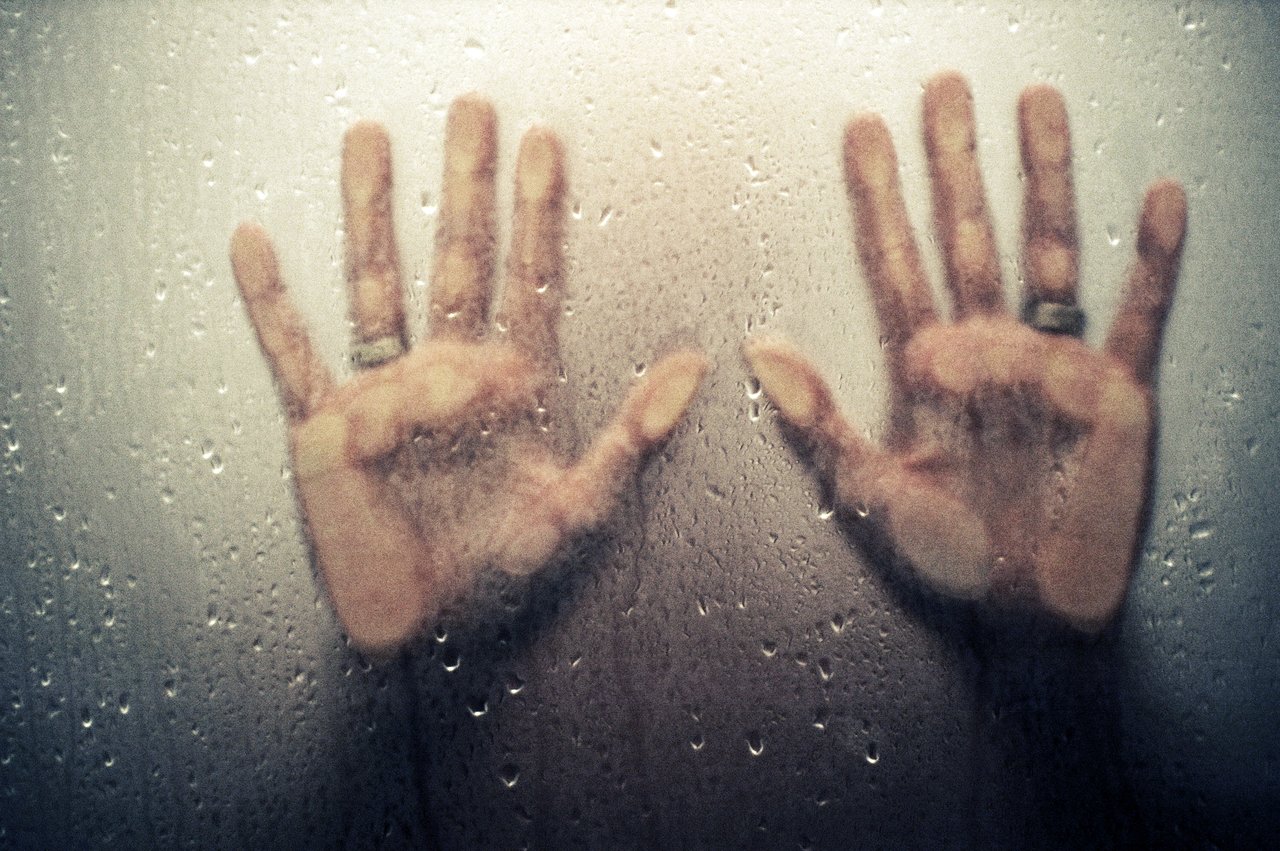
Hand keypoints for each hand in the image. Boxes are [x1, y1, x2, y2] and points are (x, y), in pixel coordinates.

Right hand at [231, 96, 706, 652]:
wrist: (429, 625)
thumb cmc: (500, 569)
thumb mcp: (580, 504)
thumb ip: (633, 436)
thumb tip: (692, 364)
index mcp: (506, 383)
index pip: (525, 280)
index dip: (536, 215)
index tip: (546, 149)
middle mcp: (443, 372)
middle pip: (453, 259)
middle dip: (464, 186)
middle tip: (473, 113)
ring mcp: (382, 392)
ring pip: (376, 283)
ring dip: (372, 212)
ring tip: (369, 142)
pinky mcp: (324, 426)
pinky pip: (293, 356)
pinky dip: (272, 305)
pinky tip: (254, 246)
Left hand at [744, 72, 1185, 631]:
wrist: (1022, 614)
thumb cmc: (947, 557)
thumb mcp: (868, 490)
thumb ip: (818, 419)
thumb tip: (759, 347)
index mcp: (927, 367)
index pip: (897, 263)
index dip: (878, 200)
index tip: (863, 134)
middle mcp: (988, 349)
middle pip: (969, 235)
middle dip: (955, 163)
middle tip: (944, 88)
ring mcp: (1053, 366)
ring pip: (1048, 252)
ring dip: (1044, 179)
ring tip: (1038, 107)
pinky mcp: (1116, 396)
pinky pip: (1138, 319)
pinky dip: (1153, 263)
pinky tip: (1159, 203)